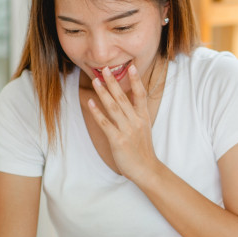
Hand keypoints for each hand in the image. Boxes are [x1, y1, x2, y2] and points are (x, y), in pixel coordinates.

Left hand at [87, 65, 160, 183]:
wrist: (146, 169)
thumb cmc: (143, 150)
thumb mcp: (144, 128)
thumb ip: (136, 115)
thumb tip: (127, 101)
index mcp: (143, 117)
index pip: (141, 94)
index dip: (136, 80)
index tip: (131, 67)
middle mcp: (136, 121)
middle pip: (123, 97)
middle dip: (114, 82)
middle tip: (106, 69)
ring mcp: (128, 130)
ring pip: (113, 107)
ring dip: (103, 93)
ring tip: (96, 81)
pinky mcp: (118, 140)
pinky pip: (106, 123)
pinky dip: (97, 112)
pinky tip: (90, 103)